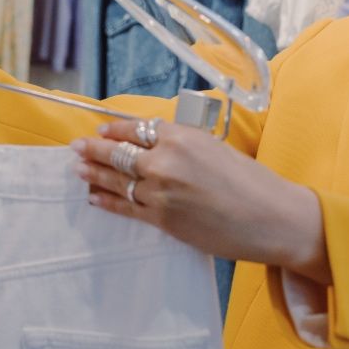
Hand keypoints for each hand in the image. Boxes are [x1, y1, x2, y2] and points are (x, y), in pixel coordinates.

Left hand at [72, 120, 331, 283]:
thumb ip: (183, 145)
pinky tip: (95, 197)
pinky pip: (126, 208)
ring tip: (78, 170)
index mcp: (181, 136)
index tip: (102, 131)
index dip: (115, 130)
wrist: (271, 217)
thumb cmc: (251, 181)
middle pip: (119, 153)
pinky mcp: (163, 219)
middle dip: (94, 150)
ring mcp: (161, 191)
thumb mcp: (215, 147)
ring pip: (118, 180)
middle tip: (77, 147)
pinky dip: (107, 201)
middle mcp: (165, 160)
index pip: (137, 129)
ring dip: (94, 174)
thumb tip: (158, 145)